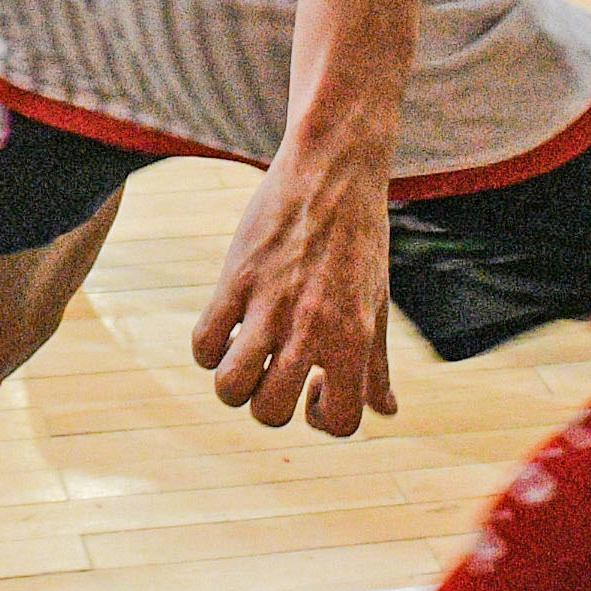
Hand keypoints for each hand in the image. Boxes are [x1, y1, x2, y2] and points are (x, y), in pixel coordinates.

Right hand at [192, 153, 397, 436]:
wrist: (334, 169)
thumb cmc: (359, 238)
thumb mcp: (376, 303)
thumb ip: (376, 365)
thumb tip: (385, 411)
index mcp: (354, 337)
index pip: (340, 422)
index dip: (322, 418)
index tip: (313, 385)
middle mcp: (312, 328)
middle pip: (271, 413)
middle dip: (267, 405)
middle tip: (273, 370)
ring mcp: (270, 304)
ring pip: (230, 387)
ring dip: (234, 384)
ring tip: (246, 355)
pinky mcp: (236, 279)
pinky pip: (205, 343)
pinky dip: (209, 349)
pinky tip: (228, 327)